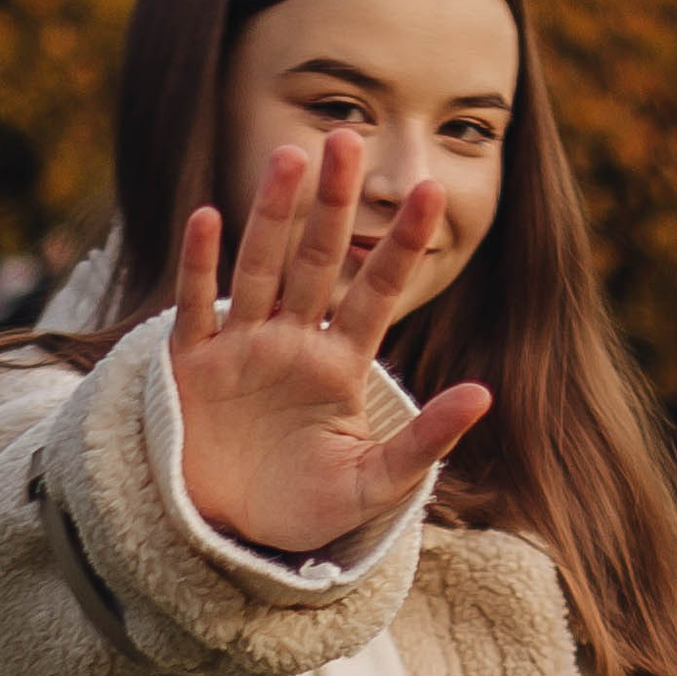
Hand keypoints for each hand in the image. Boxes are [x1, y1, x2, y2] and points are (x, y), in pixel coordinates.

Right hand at [172, 129, 492, 556]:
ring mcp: (241, 348)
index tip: (430, 191)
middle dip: (332, 203)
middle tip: (348, 138)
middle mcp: (293, 342)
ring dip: (273, 214)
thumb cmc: (304, 509)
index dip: (401, 243)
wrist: (229, 537)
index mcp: (340, 364)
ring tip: (290, 155)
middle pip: (318, 260)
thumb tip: (484, 394)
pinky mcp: (192, 365)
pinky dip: (200, 263)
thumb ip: (426, 442)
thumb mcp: (373, 485)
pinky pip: (196, 305)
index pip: (378, 291)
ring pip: (261, 267)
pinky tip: (208, 216)